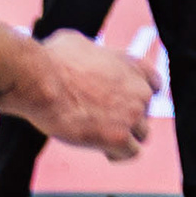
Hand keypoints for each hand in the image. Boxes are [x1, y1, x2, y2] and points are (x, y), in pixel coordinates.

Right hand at [8, 24, 155, 158]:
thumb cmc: (53, 61)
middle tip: (101, 120)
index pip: (154, 84)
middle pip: (145, 112)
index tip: (123, 103)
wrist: (41, 82)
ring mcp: (133, 114)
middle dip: (126, 117)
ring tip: (99, 135)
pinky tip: (101, 149)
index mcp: (133, 64)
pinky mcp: (120, 137)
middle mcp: (140, 89)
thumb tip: (82, 55)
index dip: (138, 96)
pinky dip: (117, 153)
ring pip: (142, 134)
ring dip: (124, 136)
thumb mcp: (80, 44)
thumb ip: (94, 55)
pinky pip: (131, 152)